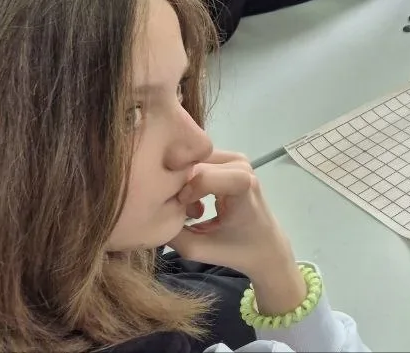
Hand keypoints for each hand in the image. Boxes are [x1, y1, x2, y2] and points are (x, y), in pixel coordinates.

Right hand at [168, 150, 306, 313]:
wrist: (265, 246)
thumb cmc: (235, 250)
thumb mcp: (197, 249)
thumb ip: (169, 231)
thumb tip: (143, 212)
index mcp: (243, 185)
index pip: (200, 177)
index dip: (184, 195)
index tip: (185, 215)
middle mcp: (242, 164)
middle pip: (194, 167)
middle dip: (180, 190)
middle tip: (184, 214)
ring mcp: (238, 158)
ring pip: (192, 163)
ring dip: (184, 186)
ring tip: (191, 210)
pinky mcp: (230, 159)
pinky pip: (198, 163)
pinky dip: (190, 182)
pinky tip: (195, 202)